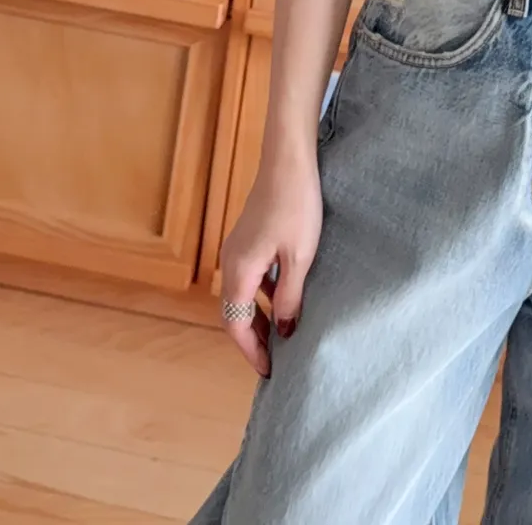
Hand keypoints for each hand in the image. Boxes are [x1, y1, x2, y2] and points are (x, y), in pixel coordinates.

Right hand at [218, 150, 322, 376]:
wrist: (289, 160)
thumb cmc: (297, 206)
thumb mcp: (299, 257)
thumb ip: (290, 297)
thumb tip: (284, 331)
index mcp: (240, 270)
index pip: (235, 324)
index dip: (251, 351)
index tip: (270, 371)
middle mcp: (231, 261)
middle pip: (233, 313)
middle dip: (252, 339)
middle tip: (274, 361)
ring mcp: (238, 247)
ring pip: (241, 295)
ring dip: (256, 317)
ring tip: (280, 336)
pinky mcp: (249, 237)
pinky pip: (249, 277)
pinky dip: (261, 296)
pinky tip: (282, 298)